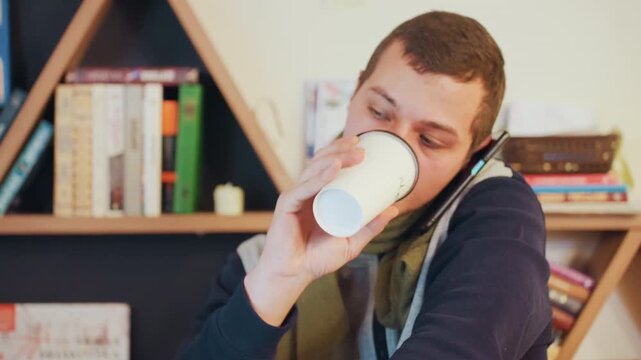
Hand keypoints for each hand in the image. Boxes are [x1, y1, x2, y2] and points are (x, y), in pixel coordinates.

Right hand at [244, 136, 398, 325]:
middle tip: (362, 146)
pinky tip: (333, 168)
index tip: (362, 144)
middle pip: (321, 162)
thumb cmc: (317, 258)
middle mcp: (305, 191)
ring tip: (354, 154)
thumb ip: (371, 226)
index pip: (327, 165)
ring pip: (314, 169)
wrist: (295, 274)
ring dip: (335, 158)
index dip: (341, 151)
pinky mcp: (287, 205)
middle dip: (341, 150)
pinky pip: (304, 187)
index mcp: (317, 194)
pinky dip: (320, 177)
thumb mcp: (351, 241)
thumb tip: (394, 209)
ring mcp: (295, 196)